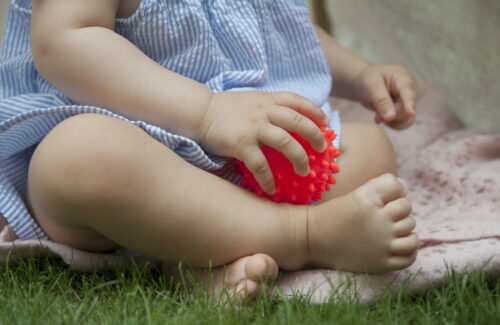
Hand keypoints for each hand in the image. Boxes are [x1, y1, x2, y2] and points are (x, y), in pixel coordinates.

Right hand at [199, 91, 329, 193]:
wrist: (200, 111)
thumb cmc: (226, 109)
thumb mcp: (252, 100)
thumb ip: (269, 107)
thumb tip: (288, 121)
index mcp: (268, 100)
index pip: (297, 101)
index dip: (314, 111)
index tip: (326, 122)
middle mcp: (264, 111)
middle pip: (297, 122)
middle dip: (314, 136)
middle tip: (322, 150)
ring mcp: (253, 127)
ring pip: (285, 142)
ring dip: (298, 158)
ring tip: (305, 172)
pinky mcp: (240, 144)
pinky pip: (260, 164)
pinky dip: (268, 178)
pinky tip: (272, 189)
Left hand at [354, 65, 416, 129]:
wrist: (363, 83)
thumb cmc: (366, 80)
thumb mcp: (371, 87)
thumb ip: (381, 101)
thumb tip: (391, 116)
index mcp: (402, 77)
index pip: (408, 92)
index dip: (410, 103)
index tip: (410, 114)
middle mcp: (409, 89)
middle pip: (406, 108)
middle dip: (391, 115)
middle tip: (376, 118)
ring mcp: (407, 100)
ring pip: (407, 118)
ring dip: (392, 121)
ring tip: (377, 117)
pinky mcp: (404, 109)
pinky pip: (405, 122)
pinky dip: (394, 124)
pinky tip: (383, 120)